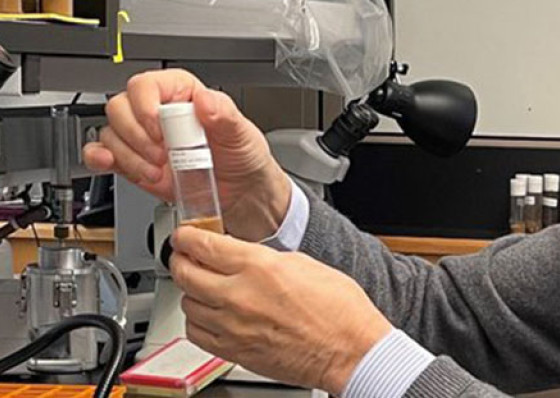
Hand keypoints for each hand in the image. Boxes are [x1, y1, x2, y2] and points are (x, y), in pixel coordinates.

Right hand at [83, 69, 290, 240]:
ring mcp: (143, 138)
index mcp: (182, 94)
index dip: (145, 105)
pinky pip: (101, 153)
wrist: (242, 193)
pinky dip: (100, 159)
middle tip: (162, 154)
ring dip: (128, 156)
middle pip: (120, 107)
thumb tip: (206, 100)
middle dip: (136, 135)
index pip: (146, 84)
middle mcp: (158, 113)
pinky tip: (112, 163)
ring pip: (109, 133)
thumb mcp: (241, 134)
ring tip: (158, 171)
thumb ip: (224, 114)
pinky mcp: (133, 162)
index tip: (159, 127)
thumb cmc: (243, 156)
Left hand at [170, 226, 391, 394]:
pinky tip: (209, 314)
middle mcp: (240, 296)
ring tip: (202, 286)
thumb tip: (241, 256)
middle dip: (181, 260)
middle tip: (185, 257)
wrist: (350, 351)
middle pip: (186, 273)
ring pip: (187, 303)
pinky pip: (196, 333)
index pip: (204, 246)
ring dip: (191, 291)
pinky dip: (197, 320)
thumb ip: (264, 258)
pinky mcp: (234, 352)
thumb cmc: (338, 310)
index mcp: (260, 267)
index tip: (184, 237)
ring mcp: (233, 327)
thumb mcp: (303, 263)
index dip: (186, 238)